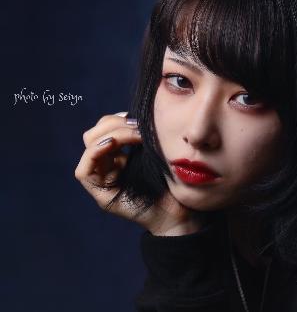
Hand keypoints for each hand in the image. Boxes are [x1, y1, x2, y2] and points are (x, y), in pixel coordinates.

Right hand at [75, 112, 201, 235]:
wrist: (179, 213)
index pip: (104, 129)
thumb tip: (137, 116)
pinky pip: (83, 171)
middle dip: (114, 124)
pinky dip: (94, 153)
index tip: (136, 118)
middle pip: (93, 135)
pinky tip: (112, 145)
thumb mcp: (156, 152)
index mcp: (119, 157)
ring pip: (89, 147)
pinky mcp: (101, 196)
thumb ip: (143, 137)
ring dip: (112, 135)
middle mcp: (108, 167)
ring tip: (136, 136)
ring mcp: (102, 182)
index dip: (115, 119)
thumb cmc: (172, 183)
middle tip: (138, 127)